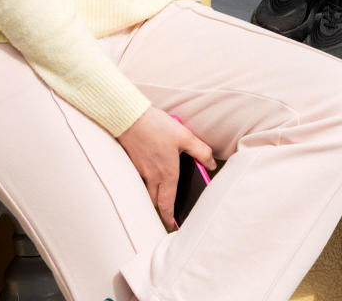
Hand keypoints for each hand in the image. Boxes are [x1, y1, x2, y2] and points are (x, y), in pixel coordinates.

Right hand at [117, 108, 214, 229]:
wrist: (130, 117)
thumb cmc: (156, 126)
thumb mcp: (184, 136)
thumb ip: (200, 151)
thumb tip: (211, 164)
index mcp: (167, 173)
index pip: (167, 203)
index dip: (169, 217)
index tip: (171, 223)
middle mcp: (152, 176)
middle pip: (154, 201)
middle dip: (160, 209)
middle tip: (166, 212)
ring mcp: (140, 170)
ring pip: (145, 191)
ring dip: (151, 197)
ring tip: (158, 194)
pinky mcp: (132, 161)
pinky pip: (138, 179)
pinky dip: (143, 182)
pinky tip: (148, 171)